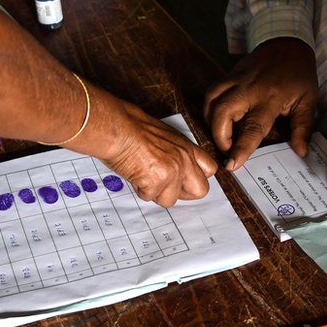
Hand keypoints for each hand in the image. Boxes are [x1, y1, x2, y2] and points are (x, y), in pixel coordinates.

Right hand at [90, 96, 218, 208]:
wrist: (117, 127)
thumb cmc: (131, 127)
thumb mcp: (163, 135)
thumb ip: (174, 153)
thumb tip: (173, 170)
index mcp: (186, 147)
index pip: (209, 169)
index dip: (195, 178)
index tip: (183, 180)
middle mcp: (184, 159)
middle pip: (201, 190)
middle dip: (183, 194)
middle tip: (165, 186)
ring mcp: (173, 171)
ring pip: (170, 199)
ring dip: (154, 192)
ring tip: (142, 174)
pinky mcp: (157, 181)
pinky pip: (149, 197)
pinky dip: (139, 189)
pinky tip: (133, 173)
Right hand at [203, 37, 318, 168]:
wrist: (287, 43)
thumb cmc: (299, 74)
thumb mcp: (308, 101)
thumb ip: (302, 128)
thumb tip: (301, 152)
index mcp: (270, 99)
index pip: (252, 128)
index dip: (240, 148)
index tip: (232, 165)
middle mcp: (248, 89)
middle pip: (222, 113)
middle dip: (218, 136)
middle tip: (226, 150)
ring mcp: (235, 80)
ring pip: (211, 100)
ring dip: (210, 121)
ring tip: (220, 135)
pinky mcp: (228, 74)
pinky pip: (212, 92)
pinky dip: (209, 107)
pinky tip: (216, 118)